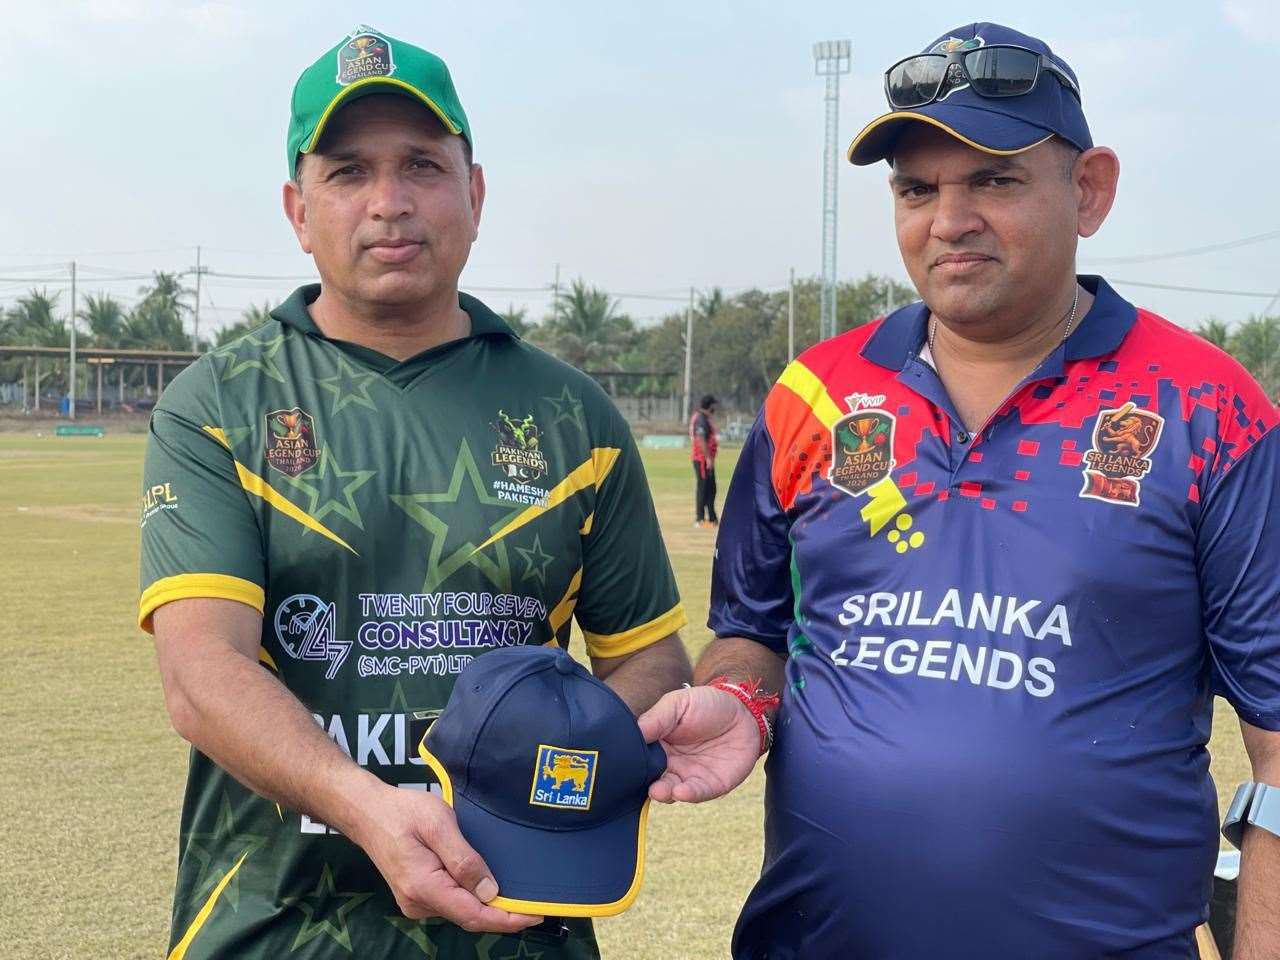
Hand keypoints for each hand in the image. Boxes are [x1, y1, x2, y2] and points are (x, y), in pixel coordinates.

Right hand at [352, 783, 542, 933]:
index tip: (537, 913)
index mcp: (424, 888)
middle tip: (535, 902)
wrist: (367, 811)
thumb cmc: (404, 811)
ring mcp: (415, 902)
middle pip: (470, 916)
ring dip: (487, 904)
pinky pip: (450, 901)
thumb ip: (464, 860)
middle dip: (503, 914)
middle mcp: (418, 903)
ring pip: (460, 910)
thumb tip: (490, 892)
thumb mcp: (439, 825)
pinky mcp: (415, 895)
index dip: (508, 919)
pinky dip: (471, 897)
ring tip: (516, 891)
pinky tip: (486, 884)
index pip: (474, 915)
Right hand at [637, 686, 761, 803]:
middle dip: (643, 783)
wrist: (744, 711)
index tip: (619, 764)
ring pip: (670, 791)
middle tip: (637, 782)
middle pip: (650, 778)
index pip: (638, 757)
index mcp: (657, 745)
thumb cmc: (707, 704)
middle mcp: (669, 764)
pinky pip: (698, 793)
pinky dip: (688, 794)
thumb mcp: (678, 704)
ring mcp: (689, 776)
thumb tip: (632, 731)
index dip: (630, 762)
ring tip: (658, 791)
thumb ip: (656, 718)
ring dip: (663, 793)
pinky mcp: (711, 785)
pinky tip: (681, 791)